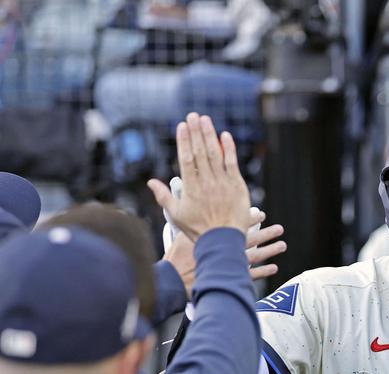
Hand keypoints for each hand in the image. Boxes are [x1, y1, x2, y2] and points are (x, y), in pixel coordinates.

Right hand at [148, 113, 253, 240]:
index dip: (184, 140)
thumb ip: (163, 196)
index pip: (186, 158)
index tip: (182, 126)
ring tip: (205, 120)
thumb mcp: (176, 214)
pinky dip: (229, 149)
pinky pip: (232, 164)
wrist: (223, 242)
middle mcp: (207, 182)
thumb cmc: (198, 230)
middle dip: (196, 132)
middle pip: (200, 152)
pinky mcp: (237, 187)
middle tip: (193, 116)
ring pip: (215, 154)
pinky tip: (225, 135)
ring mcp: (223, 183)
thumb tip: (151, 181)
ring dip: (210, 135)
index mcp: (191, 187)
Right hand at [163, 212, 286, 294]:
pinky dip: (263, 272)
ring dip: (269, 250)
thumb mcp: (180, 236)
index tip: (260, 213)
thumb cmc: (176, 259)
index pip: (235, 225)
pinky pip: (250, 275)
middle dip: (266, 234)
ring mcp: (229, 264)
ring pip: (254, 256)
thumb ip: (187, 221)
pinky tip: (273, 268)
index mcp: (215, 237)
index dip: (249, 218)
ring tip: (282, 245)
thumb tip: (177, 202)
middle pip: (250, 239)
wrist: (175, 280)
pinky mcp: (230, 279)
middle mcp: (225, 249)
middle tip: (279, 229)